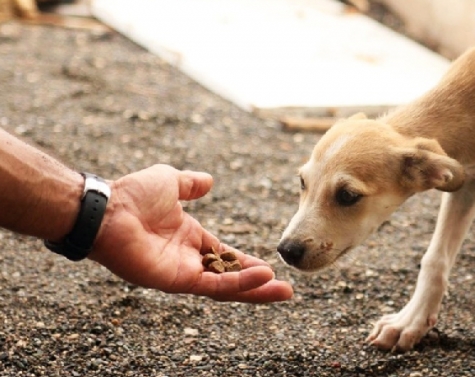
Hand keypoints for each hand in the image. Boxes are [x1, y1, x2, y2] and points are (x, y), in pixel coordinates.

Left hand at [89, 164, 292, 302]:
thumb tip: (210, 181)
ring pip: (227, 287)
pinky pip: (214, 285)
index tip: (270, 267)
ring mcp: (183, 272)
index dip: (247, 263)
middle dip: (258, 284)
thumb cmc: (133, 194)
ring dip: (255, 289)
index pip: (225, 257)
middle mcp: (188, 260)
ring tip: (284, 291)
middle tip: (286, 289)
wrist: (108, 208)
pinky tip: (263, 277)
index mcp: (189, 239)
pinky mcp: (177, 280)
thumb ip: (191, 184)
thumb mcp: (171, 181)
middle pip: (231, 277)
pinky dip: (239, 283)